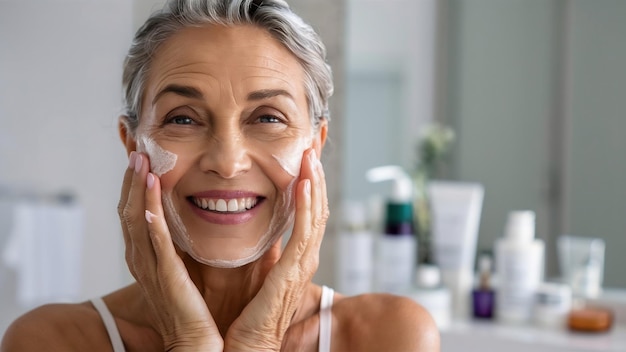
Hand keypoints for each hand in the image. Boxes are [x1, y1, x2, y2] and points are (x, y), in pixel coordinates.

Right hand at [118, 152, 222, 350]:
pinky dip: (150, 217)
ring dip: (137, 190)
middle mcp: (142, 260)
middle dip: (130, 180)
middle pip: (128, 212)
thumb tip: (206, 215)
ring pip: (136, 221)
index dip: (134, 185)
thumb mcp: (188, 269)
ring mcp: (151, 269)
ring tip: (140, 162)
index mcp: (148, 257)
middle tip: (136, 150)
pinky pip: (155, 243)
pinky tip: (150, 196)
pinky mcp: (166, 277)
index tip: (141, 158)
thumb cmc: (196, 310)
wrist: (197, 343)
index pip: (135, 213)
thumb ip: (188, 244)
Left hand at [225, 148, 328, 350]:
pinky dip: (307, 206)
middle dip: (317, 173)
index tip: (307, 154)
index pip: (310, 209)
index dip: (311, 181)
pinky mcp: (292, 273)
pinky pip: (304, 232)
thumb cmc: (246, 314)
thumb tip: (253, 224)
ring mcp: (302, 265)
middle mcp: (305, 257)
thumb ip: (262, 248)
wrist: (244, 347)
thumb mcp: (257, 272)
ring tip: (312, 154)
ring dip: (314, 182)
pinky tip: (304, 183)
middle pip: (319, 206)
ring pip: (317, 214)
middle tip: (315, 143)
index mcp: (296, 255)